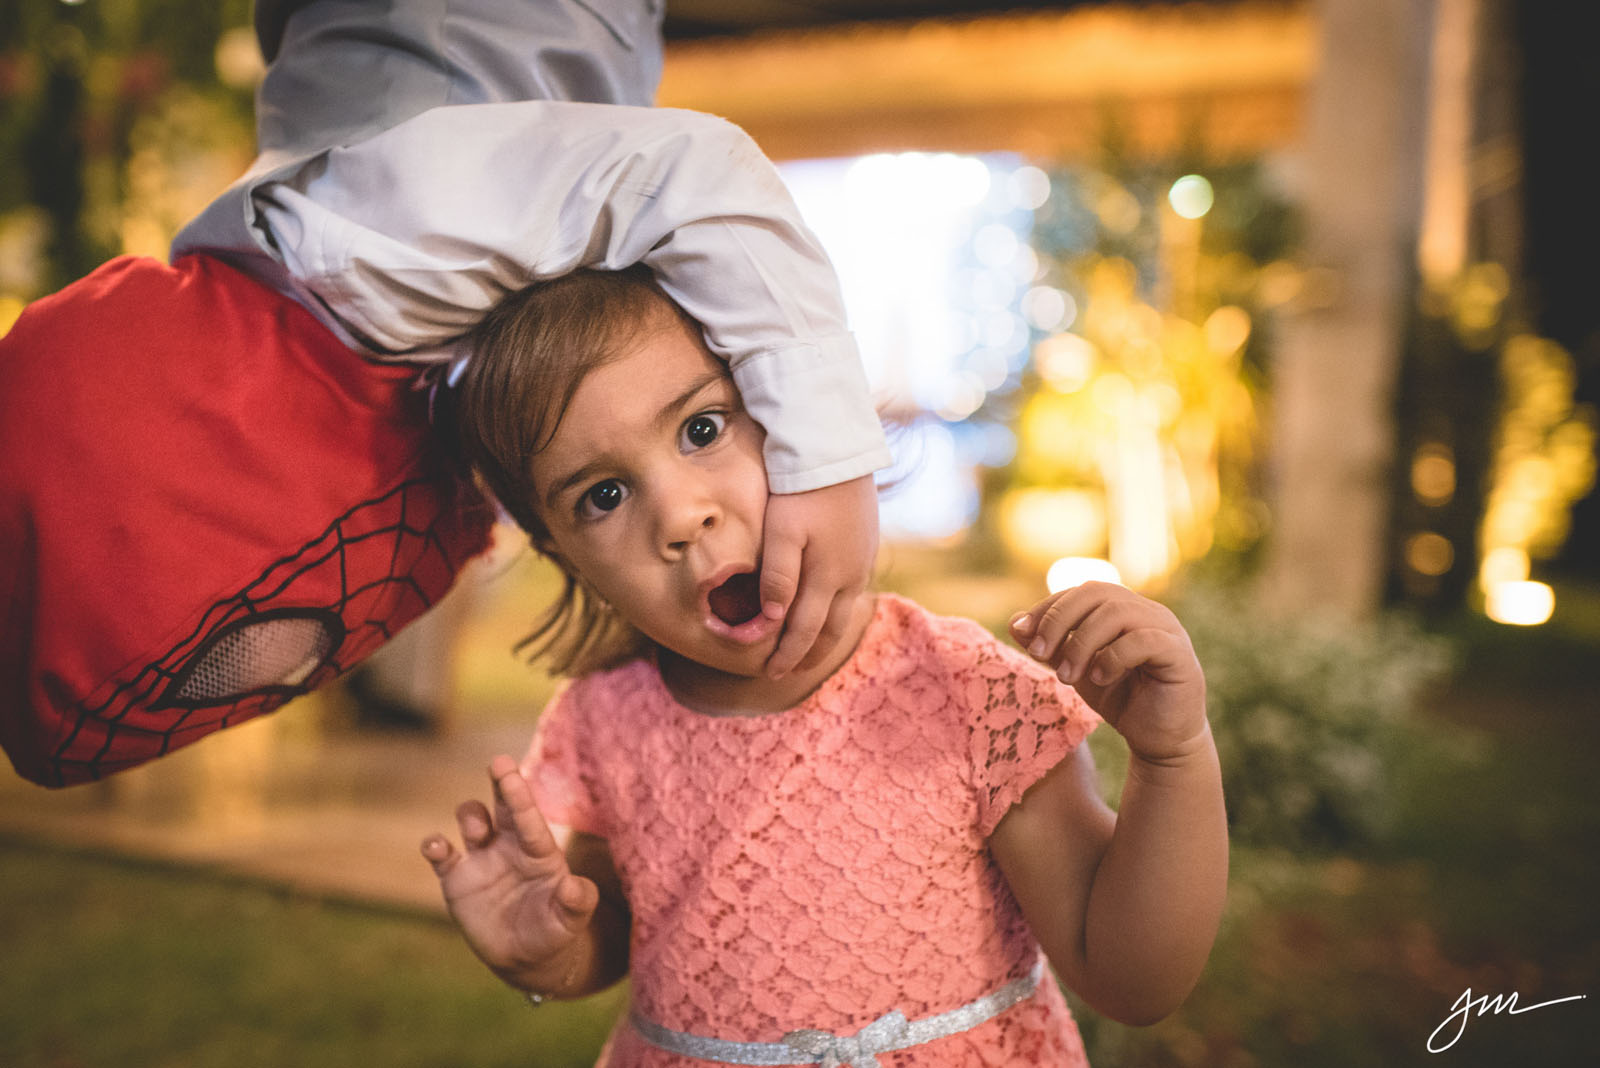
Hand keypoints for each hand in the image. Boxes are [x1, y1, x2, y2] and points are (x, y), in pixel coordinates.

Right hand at [420, 755, 596, 992]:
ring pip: (472, 821)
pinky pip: (442, 855)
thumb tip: (577, 889)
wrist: (527, 956)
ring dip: (471, 817)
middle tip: (498, 762)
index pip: (528, 817)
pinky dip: (434, 845)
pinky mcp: (457, 878)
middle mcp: (509, 845)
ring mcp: (482, 859)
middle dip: (501, 782)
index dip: (519, 794)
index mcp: (539, 850)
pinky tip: (435, 846)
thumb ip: (577, 902)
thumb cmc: (555, 929)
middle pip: (502, 805)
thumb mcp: (571, 919)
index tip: (509, 770)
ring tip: (478, 832)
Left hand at [759, 475, 878, 677]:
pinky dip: (833, 611)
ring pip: (843, 613)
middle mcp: (851, 576)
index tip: (769, 673)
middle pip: (830, 630)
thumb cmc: (800, 489)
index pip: (805, 631)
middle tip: (785, 672)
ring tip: (804, 650)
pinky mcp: (865, 545)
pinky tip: (823, 609)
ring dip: (822, 636)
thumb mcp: (781, 531)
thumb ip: (778, 577)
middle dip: (807, 655)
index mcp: (829, 577)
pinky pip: (851, 591)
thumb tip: (774, 620)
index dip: (786, 655)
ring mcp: (862, 561)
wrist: (836, 449)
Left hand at [1010, 582, 1207, 762]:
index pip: (1080, 591)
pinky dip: (1112, 657)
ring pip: (1117, 612)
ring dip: (1082, 643)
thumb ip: (1051, 646)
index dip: (1048, 608)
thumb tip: (1015, 623)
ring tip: (1067, 677)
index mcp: (1123, 608)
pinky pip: (1144, 640)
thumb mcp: (1075, 669)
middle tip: (1038, 654)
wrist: (1159, 740)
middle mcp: (1147, 611)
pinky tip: (1099, 679)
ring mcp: (1166, 629)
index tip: (1022, 633)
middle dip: (1059, 620)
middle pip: (1097, 592)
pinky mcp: (1179, 654)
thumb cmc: (1119, 699)